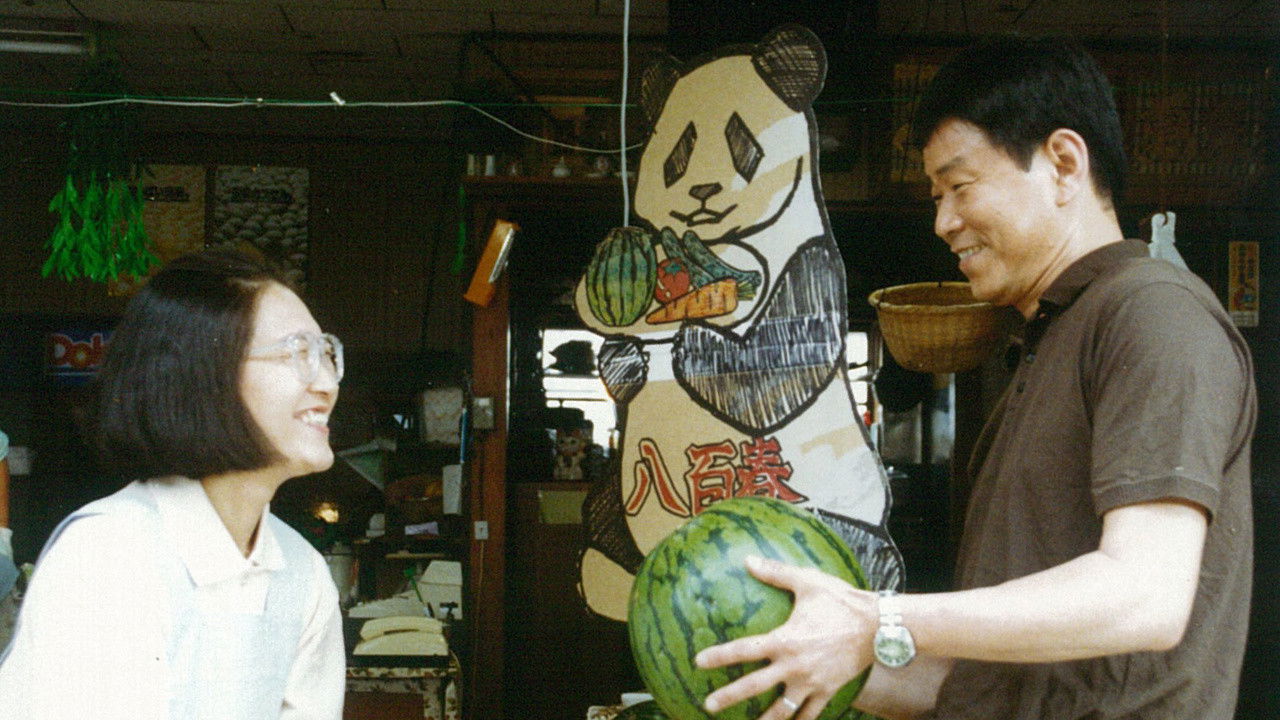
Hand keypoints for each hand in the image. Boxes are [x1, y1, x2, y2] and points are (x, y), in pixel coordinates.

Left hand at [695, 555, 877, 718]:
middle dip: (728, 697)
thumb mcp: (807, 581)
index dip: (719, 656)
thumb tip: (748, 560)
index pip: (743, 650)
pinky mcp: (828, 691)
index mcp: (784, 640)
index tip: (699, 662)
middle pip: (753, 687)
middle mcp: (793, 666)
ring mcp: (811, 683)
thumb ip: (775, 573)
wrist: (878, 626)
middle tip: (708, 705)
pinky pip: (810, 715)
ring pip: (781, 711)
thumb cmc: (841, 601)